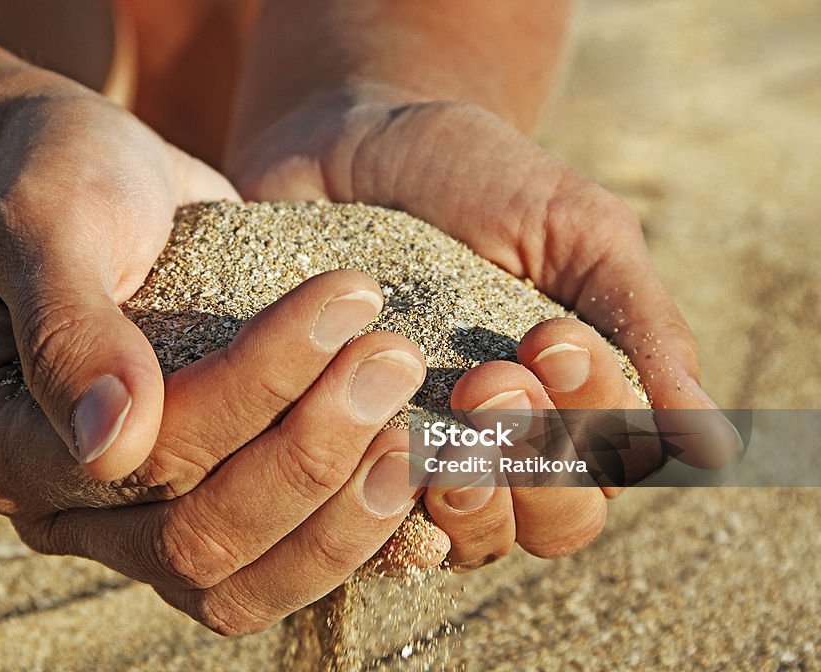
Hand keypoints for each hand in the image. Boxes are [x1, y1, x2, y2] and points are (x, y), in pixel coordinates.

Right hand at [0, 93, 431, 633]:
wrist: (98, 178)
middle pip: (196, 542)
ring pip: (241, 581)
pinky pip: (279, 560)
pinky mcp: (205, 502)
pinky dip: (352, 532)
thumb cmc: (62, 180)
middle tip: (393, 359)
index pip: (139, 458)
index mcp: (1, 444)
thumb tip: (109, 442)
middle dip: (311, 455)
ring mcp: (138, 517)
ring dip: (342, 511)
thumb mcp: (50, 220)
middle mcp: (67, 504)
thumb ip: (66, 327)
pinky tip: (414, 470)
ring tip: (415, 423)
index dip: (250, 393)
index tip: (343, 301)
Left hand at [226, 88, 740, 568]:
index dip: (594, 417)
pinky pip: (377, 523)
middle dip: (533, 454)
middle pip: (557, 520)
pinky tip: (375, 460)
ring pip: (477, 537)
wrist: (352, 143)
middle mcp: (511, 443)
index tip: (549, 336)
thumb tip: (716, 446)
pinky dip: (385, 510)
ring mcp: (430, 456)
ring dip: (471, 493)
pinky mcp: (349, 455)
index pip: (617, 459)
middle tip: (486, 377)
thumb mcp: (575, 227)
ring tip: (435, 430)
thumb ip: (641, 326)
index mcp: (580, 395)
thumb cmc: (475, 178)